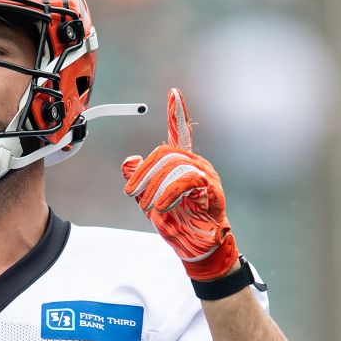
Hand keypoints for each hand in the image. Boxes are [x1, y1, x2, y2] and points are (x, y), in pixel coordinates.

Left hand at [122, 88, 237, 280]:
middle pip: (166, 153)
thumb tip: (128, 161)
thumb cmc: (179, 223)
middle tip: (131, 194)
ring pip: (175, 166)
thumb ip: (139, 181)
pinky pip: (188, 180)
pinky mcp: (212, 190)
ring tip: (147, 206)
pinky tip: (161, 207)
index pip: (180, 134)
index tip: (174, 92)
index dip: (177, 113)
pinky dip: (169, 193)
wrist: (198, 248)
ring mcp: (207, 176)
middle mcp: (197, 164)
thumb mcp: (149, 202)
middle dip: (144, 173)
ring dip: (154, 187)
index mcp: (183, 164)